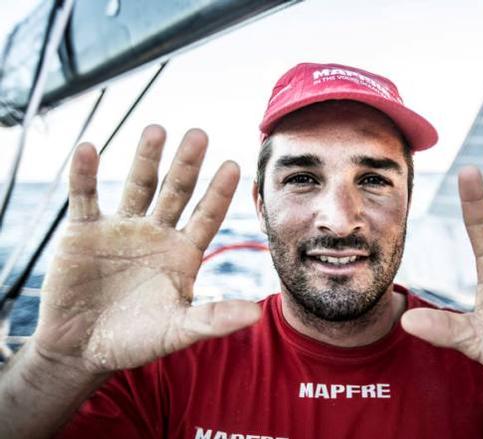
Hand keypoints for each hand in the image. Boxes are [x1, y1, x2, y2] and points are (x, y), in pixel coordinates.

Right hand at [34, 125, 260, 372]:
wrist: (81, 348)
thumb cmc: (135, 341)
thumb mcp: (177, 330)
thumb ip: (213, 319)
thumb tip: (256, 314)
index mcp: (183, 252)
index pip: (207, 215)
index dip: (219, 192)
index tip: (234, 165)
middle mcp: (157, 233)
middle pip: (176, 191)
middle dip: (187, 165)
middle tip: (199, 135)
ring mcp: (121, 228)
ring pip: (137, 185)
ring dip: (145, 159)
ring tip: (156, 130)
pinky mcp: (84, 231)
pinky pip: (85, 196)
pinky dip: (85, 174)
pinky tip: (89, 150)